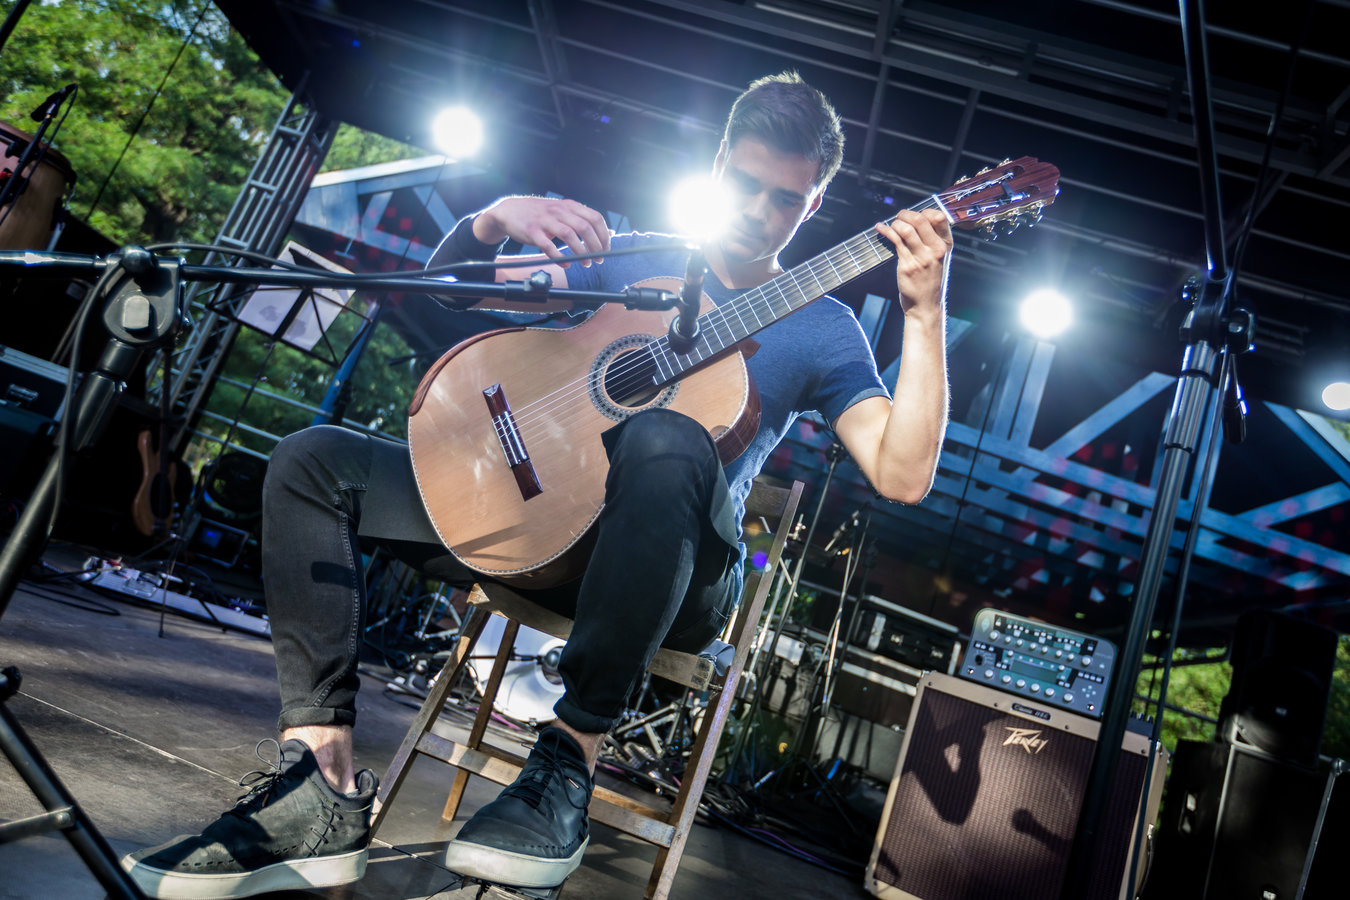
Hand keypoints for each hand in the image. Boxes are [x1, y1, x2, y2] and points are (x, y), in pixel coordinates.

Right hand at [475, 196, 610, 266]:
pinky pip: (548, 246)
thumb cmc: (541, 214)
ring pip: (568, 235)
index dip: (603, 235)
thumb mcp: (563, 212)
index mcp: (569, 205)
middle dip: (595, 246)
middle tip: (598, 259)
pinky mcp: (532, 232)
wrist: (510, 211)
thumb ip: (584, 221)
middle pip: (584, 227)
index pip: (594, 218)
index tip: (606, 249)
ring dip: (580, 252)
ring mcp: (545, 220)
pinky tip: (566, 265)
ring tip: (585, 264)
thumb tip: (609, 233)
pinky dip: (559, 257)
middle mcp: (558, 210)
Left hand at [874, 208, 952, 319]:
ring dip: (895, 223)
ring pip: (907, 229)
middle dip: (906, 214)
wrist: (925, 305)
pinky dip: (886, 231)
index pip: (939, 217)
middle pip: (921, 219)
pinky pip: (895, 241)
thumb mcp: (938, 259)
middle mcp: (935, 250)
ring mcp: (922, 258)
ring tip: (891, 225)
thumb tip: (916, 220)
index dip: (925, 211)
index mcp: (945, 245)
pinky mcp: (907, 265)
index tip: (915, 215)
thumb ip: (931, 241)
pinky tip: (881, 228)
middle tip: (899, 217)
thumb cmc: (930, 281)